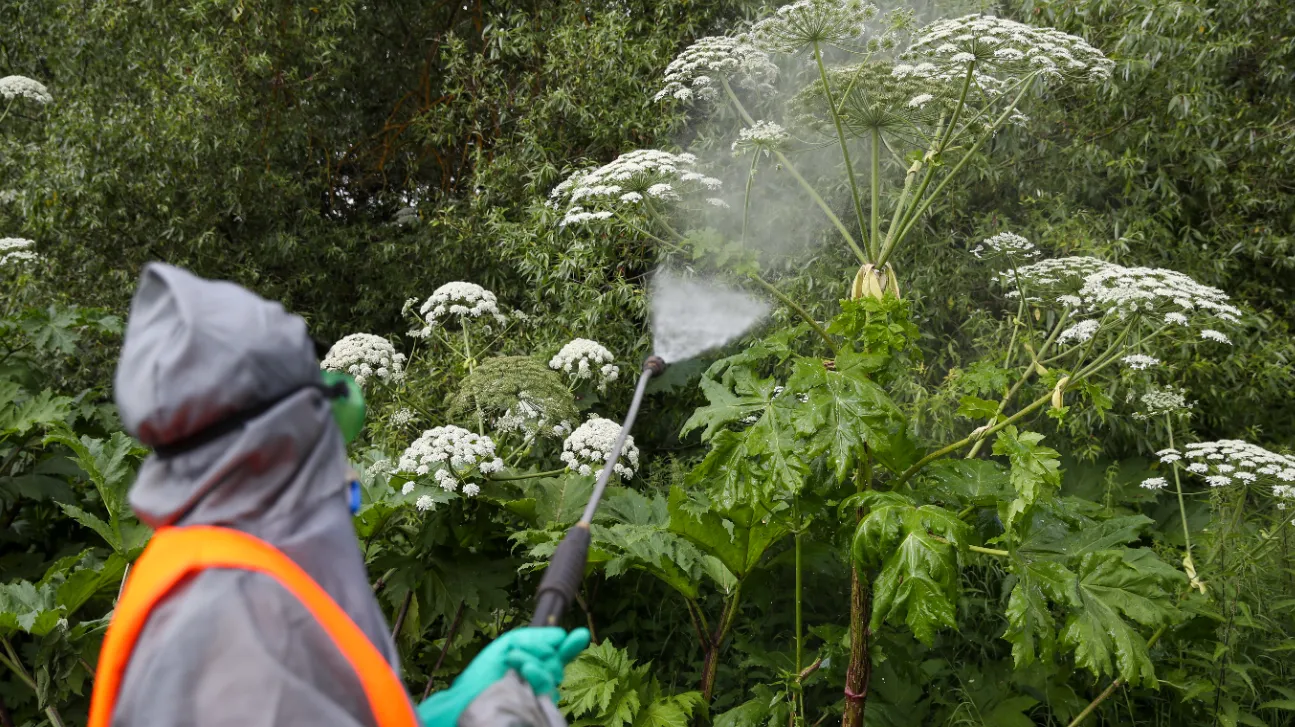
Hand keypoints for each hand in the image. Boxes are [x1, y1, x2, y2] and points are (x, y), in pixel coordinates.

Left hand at [416, 627, 589, 726]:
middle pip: (556, 660)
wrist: (466, 698)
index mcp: (534, 664)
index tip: (580, 635)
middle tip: (516, 652)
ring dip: (535, 660)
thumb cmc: (483, 675)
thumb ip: (533, 638)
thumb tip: (561, 636)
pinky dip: (537, 673)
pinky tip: (525, 670)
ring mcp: (539, 694)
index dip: (571, 645)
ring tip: (516, 660)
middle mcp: (539, 679)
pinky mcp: (538, 707)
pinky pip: (547, 687)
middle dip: (539, 650)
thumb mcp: (507, 646)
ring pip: (553, 673)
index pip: (559, 654)